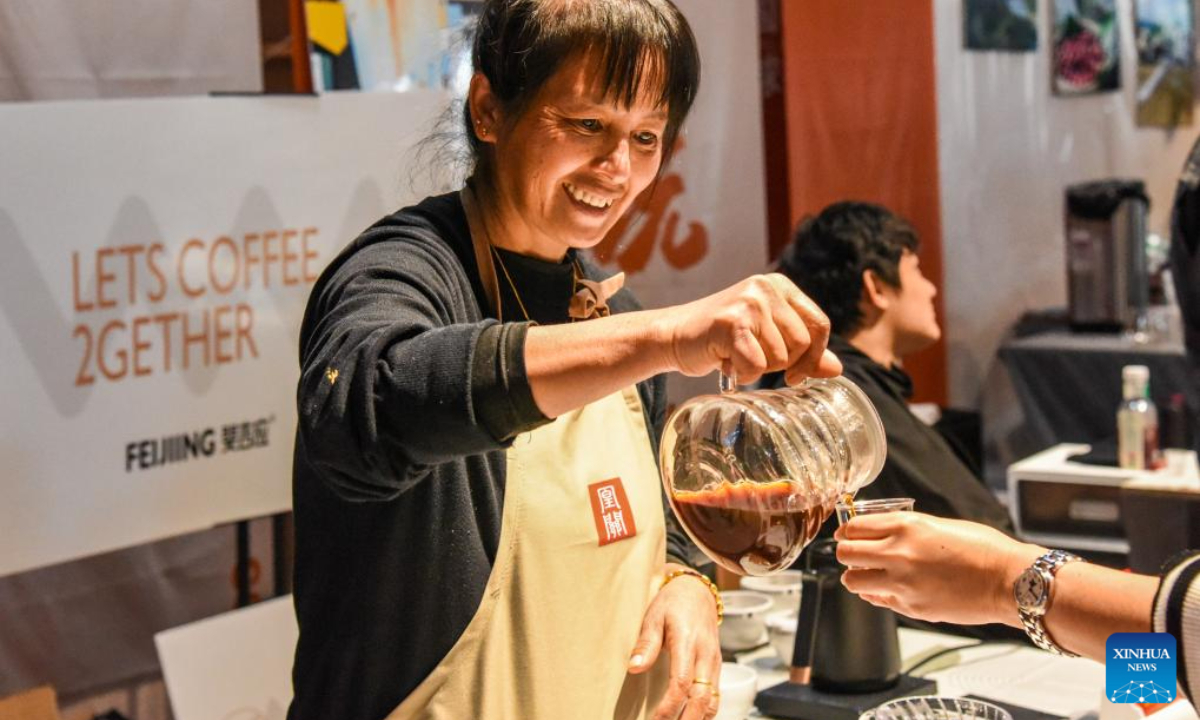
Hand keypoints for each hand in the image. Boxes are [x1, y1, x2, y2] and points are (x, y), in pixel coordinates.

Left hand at [628, 564, 722, 719]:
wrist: (697, 592)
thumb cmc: (672, 603)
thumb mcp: (653, 617)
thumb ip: (646, 643)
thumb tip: (634, 666)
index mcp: (688, 642)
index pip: (682, 682)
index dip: (669, 706)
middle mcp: (706, 655)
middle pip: (702, 698)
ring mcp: (715, 662)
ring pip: (713, 700)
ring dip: (698, 719)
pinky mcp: (717, 667)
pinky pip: (716, 695)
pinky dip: (705, 711)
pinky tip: (690, 718)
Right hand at [655, 274, 841, 385]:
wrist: (674, 335)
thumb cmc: (722, 339)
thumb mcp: (768, 340)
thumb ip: (804, 352)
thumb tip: (837, 369)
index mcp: (781, 286)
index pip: (820, 325)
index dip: (813, 356)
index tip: (796, 374)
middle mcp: (766, 288)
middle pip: (802, 344)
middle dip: (780, 363)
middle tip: (752, 357)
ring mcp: (749, 303)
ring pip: (780, 358)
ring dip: (759, 369)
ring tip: (736, 355)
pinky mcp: (731, 323)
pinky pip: (756, 366)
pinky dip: (743, 375)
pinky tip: (726, 362)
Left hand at [834, 513, 1042, 626]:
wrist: (1008, 581)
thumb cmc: (982, 549)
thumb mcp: (938, 525)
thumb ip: (904, 530)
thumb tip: (879, 534)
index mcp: (905, 526)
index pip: (854, 527)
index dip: (847, 531)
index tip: (848, 534)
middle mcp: (898, 553)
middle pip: (845, 553)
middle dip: (846, 553)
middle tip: (854, 555)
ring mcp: (902, 583)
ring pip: (852, 581)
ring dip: (856, 577)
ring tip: (870, 574)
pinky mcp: (910, 607)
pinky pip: (877, 600)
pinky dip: (876, 594)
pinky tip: (889, 589)